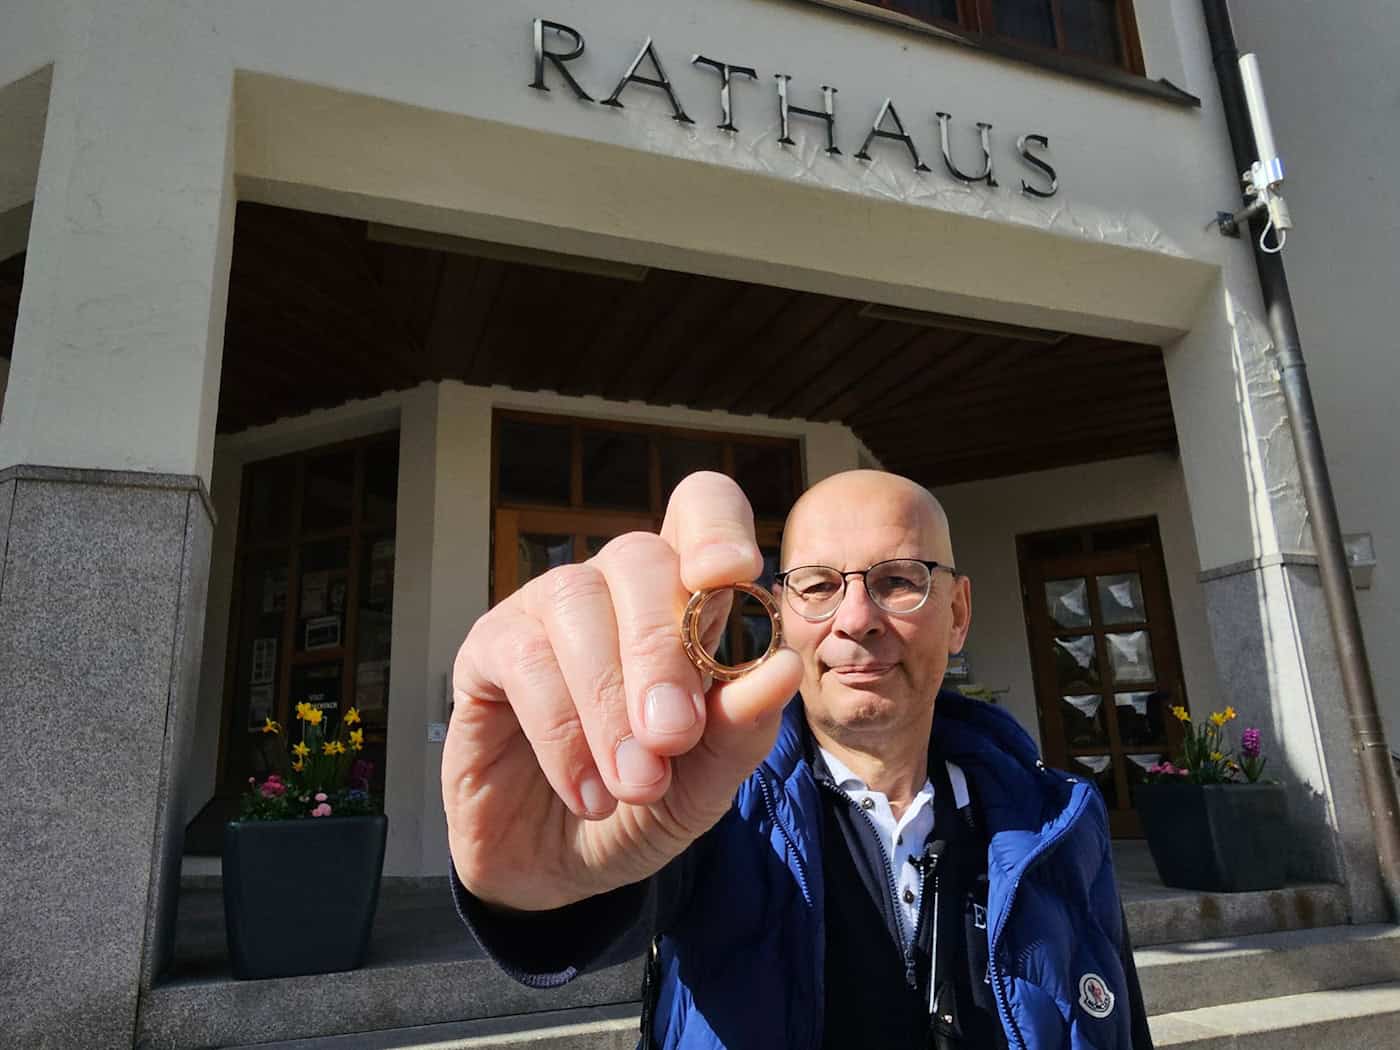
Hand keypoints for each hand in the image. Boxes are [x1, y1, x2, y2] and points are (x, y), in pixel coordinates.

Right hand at [443, 472, 802, 910]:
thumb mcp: (705, 784)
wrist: (559, 874)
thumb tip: (781, 668)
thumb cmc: (641, 807)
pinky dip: (562, 732)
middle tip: (672, 738)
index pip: (700, 510)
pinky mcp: (486, 651)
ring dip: (609, 700)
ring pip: (575, 603)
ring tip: (635, 784)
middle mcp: (612, 589)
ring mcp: (543, 612)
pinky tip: (588, 793)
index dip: (715, 527)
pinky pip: (523, 659)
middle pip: (638, 557)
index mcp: (682, 599)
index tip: (731, 576)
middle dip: (661, 650)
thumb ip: (741, 730)